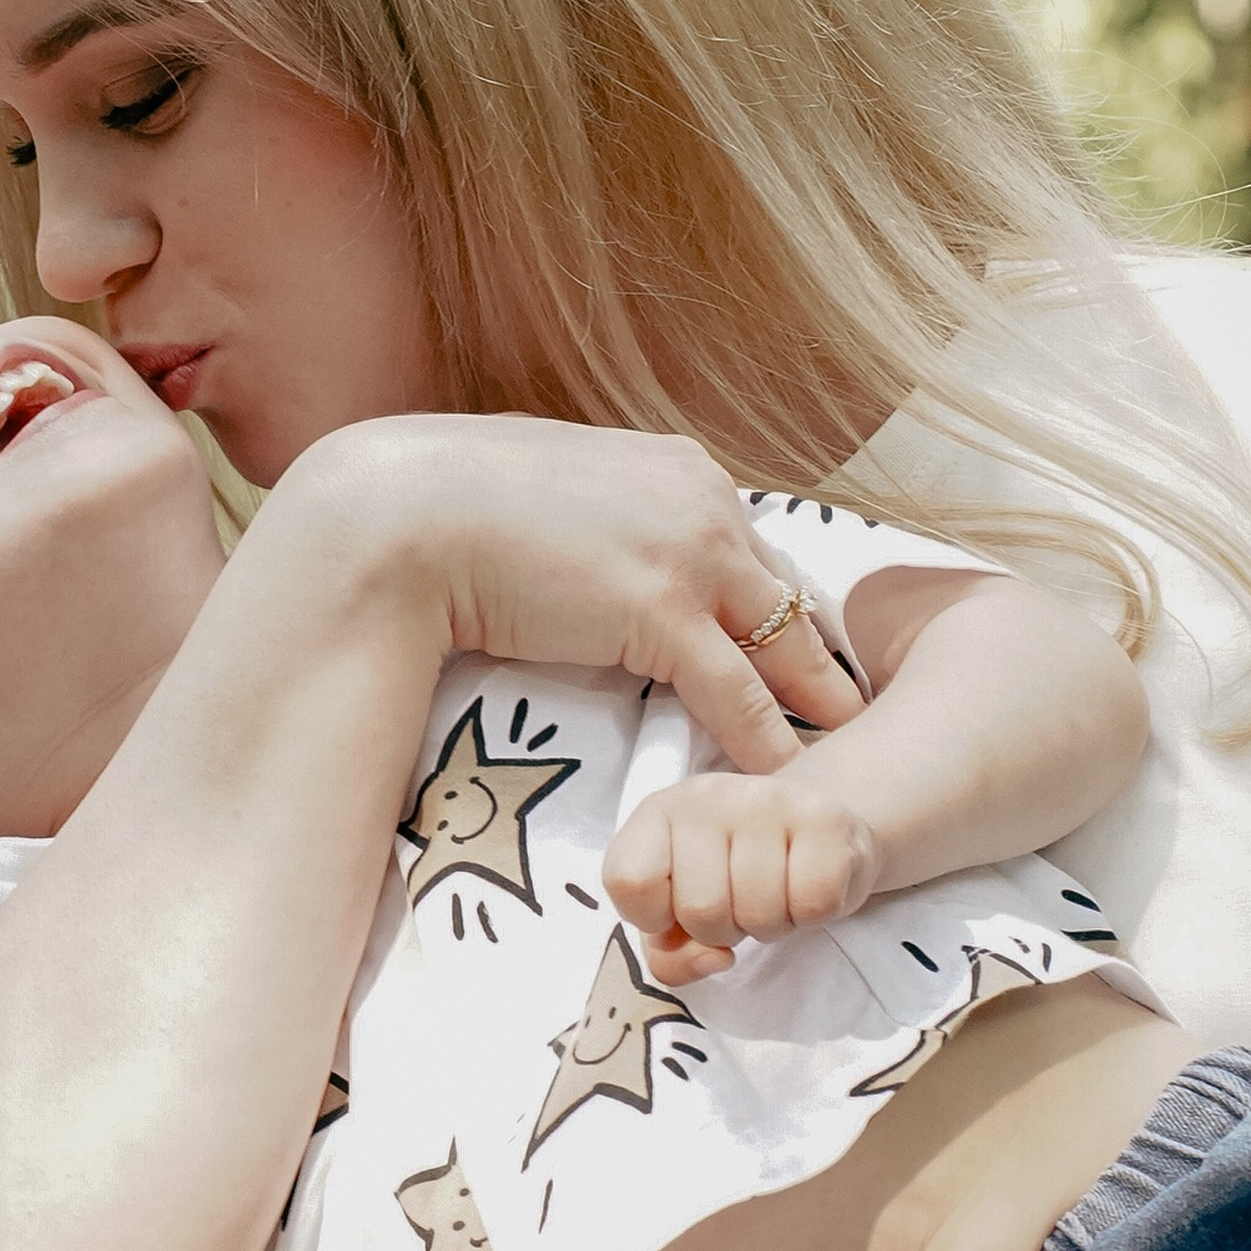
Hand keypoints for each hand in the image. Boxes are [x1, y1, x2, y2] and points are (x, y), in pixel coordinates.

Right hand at [290, 416, 863, 774]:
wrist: (402, 513)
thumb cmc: (452, 501)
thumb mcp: (557, 491)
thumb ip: (604, 516)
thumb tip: (599, 548)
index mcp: (679, 469)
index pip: (749, 549)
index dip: (769, 607)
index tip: (795, 649)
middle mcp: (703, 502)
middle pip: (782, 594)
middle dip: (814, 654)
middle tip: (848, 704)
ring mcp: (690, 553)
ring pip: (780, 644)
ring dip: (816, 702)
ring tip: (847, 750)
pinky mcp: (664, 611)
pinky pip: (739, 694)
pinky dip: (769, 742)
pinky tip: (790, 780)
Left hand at [605, 768, 878, 979]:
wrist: (815, 825)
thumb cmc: (736, 874)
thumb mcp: (683, 911)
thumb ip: (672, 955)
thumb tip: (713, 958)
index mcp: (658, 812)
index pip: (628, 881)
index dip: (654, 919)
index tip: (678, 909)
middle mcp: (707, 796)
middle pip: (700, 910)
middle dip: (724, 930)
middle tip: (741, 903)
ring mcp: (766, 800)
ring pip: (758, 913)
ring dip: (770, 925)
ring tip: (775, 895)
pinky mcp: (823, 818)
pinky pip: (812, 905)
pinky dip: (812, 916)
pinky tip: (805, 888)